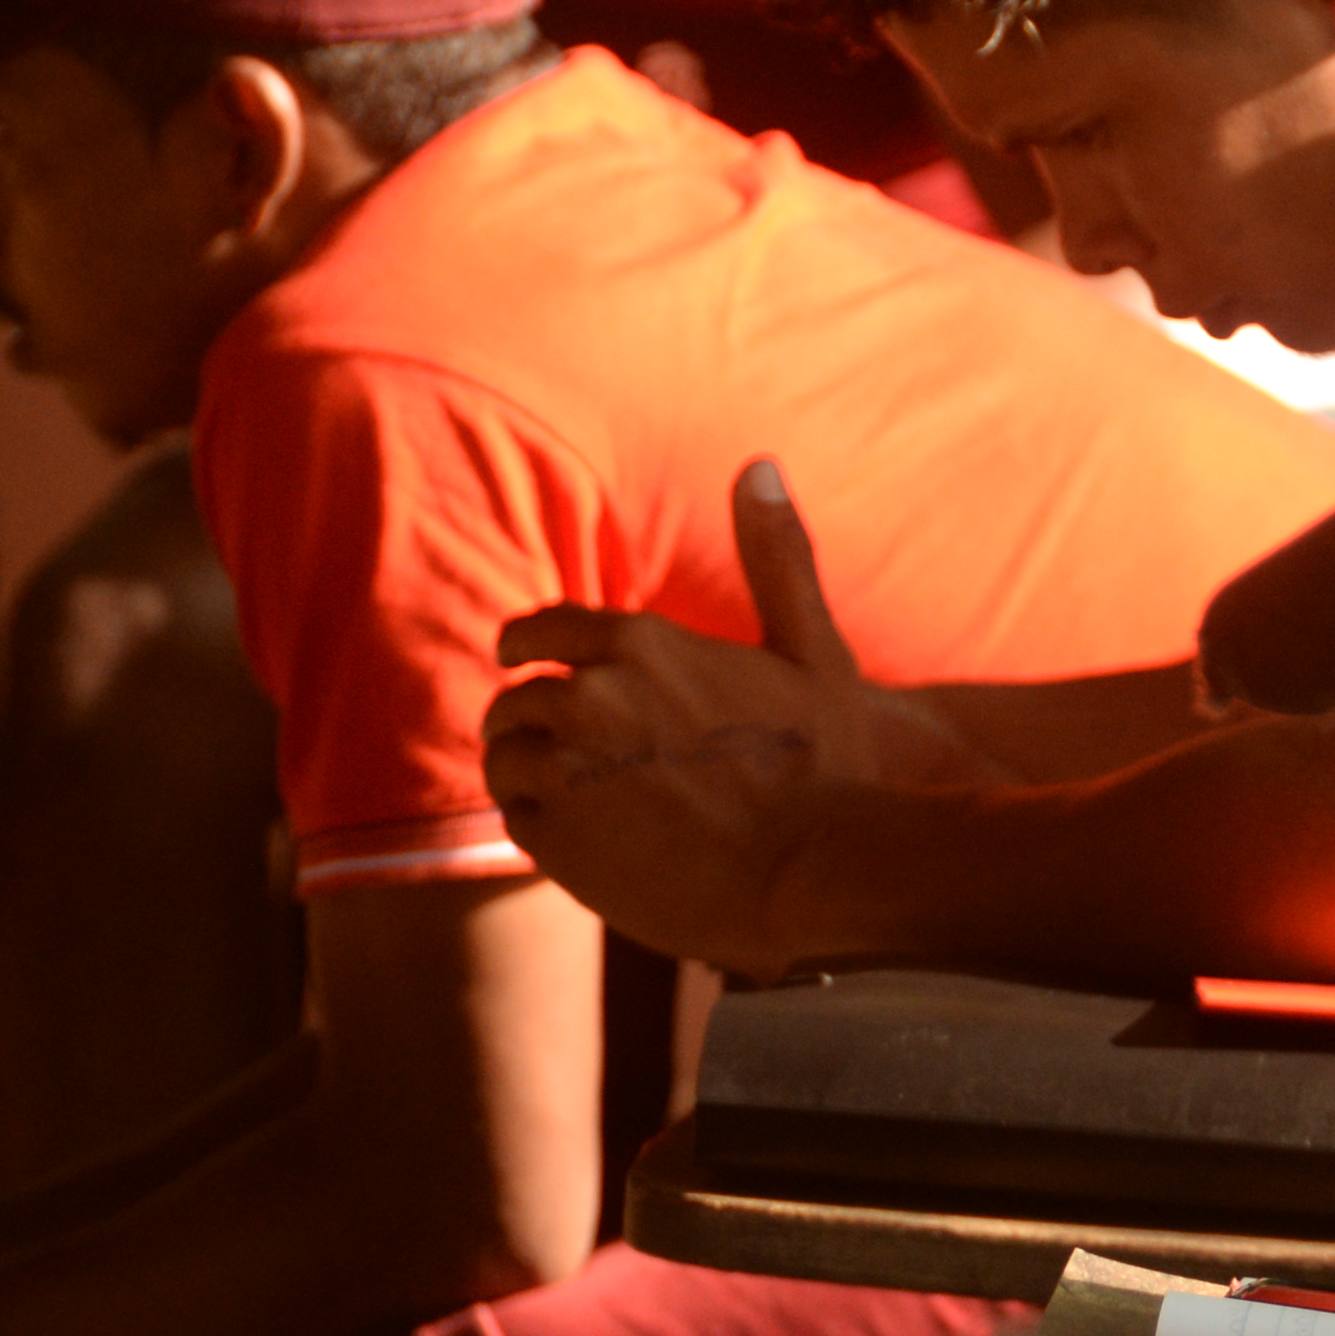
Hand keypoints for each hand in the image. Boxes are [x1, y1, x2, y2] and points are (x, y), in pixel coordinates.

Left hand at [482, 462, 978, 970]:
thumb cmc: (828, 766)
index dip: (524, 654)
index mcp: (640, 644)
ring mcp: (568, 771)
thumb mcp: (811, 650)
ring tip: (572, 804)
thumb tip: (758, 463)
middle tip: (558, 756)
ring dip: (529, 780)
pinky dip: (544, 832)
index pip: (537, 634)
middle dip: (528, 725)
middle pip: (513, 704)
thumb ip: (775, 556)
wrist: (822, 872)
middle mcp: (591, 699)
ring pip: (505, 765)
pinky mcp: (559, 842)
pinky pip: (519, 825)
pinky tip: (591, 847)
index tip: (521, 668)